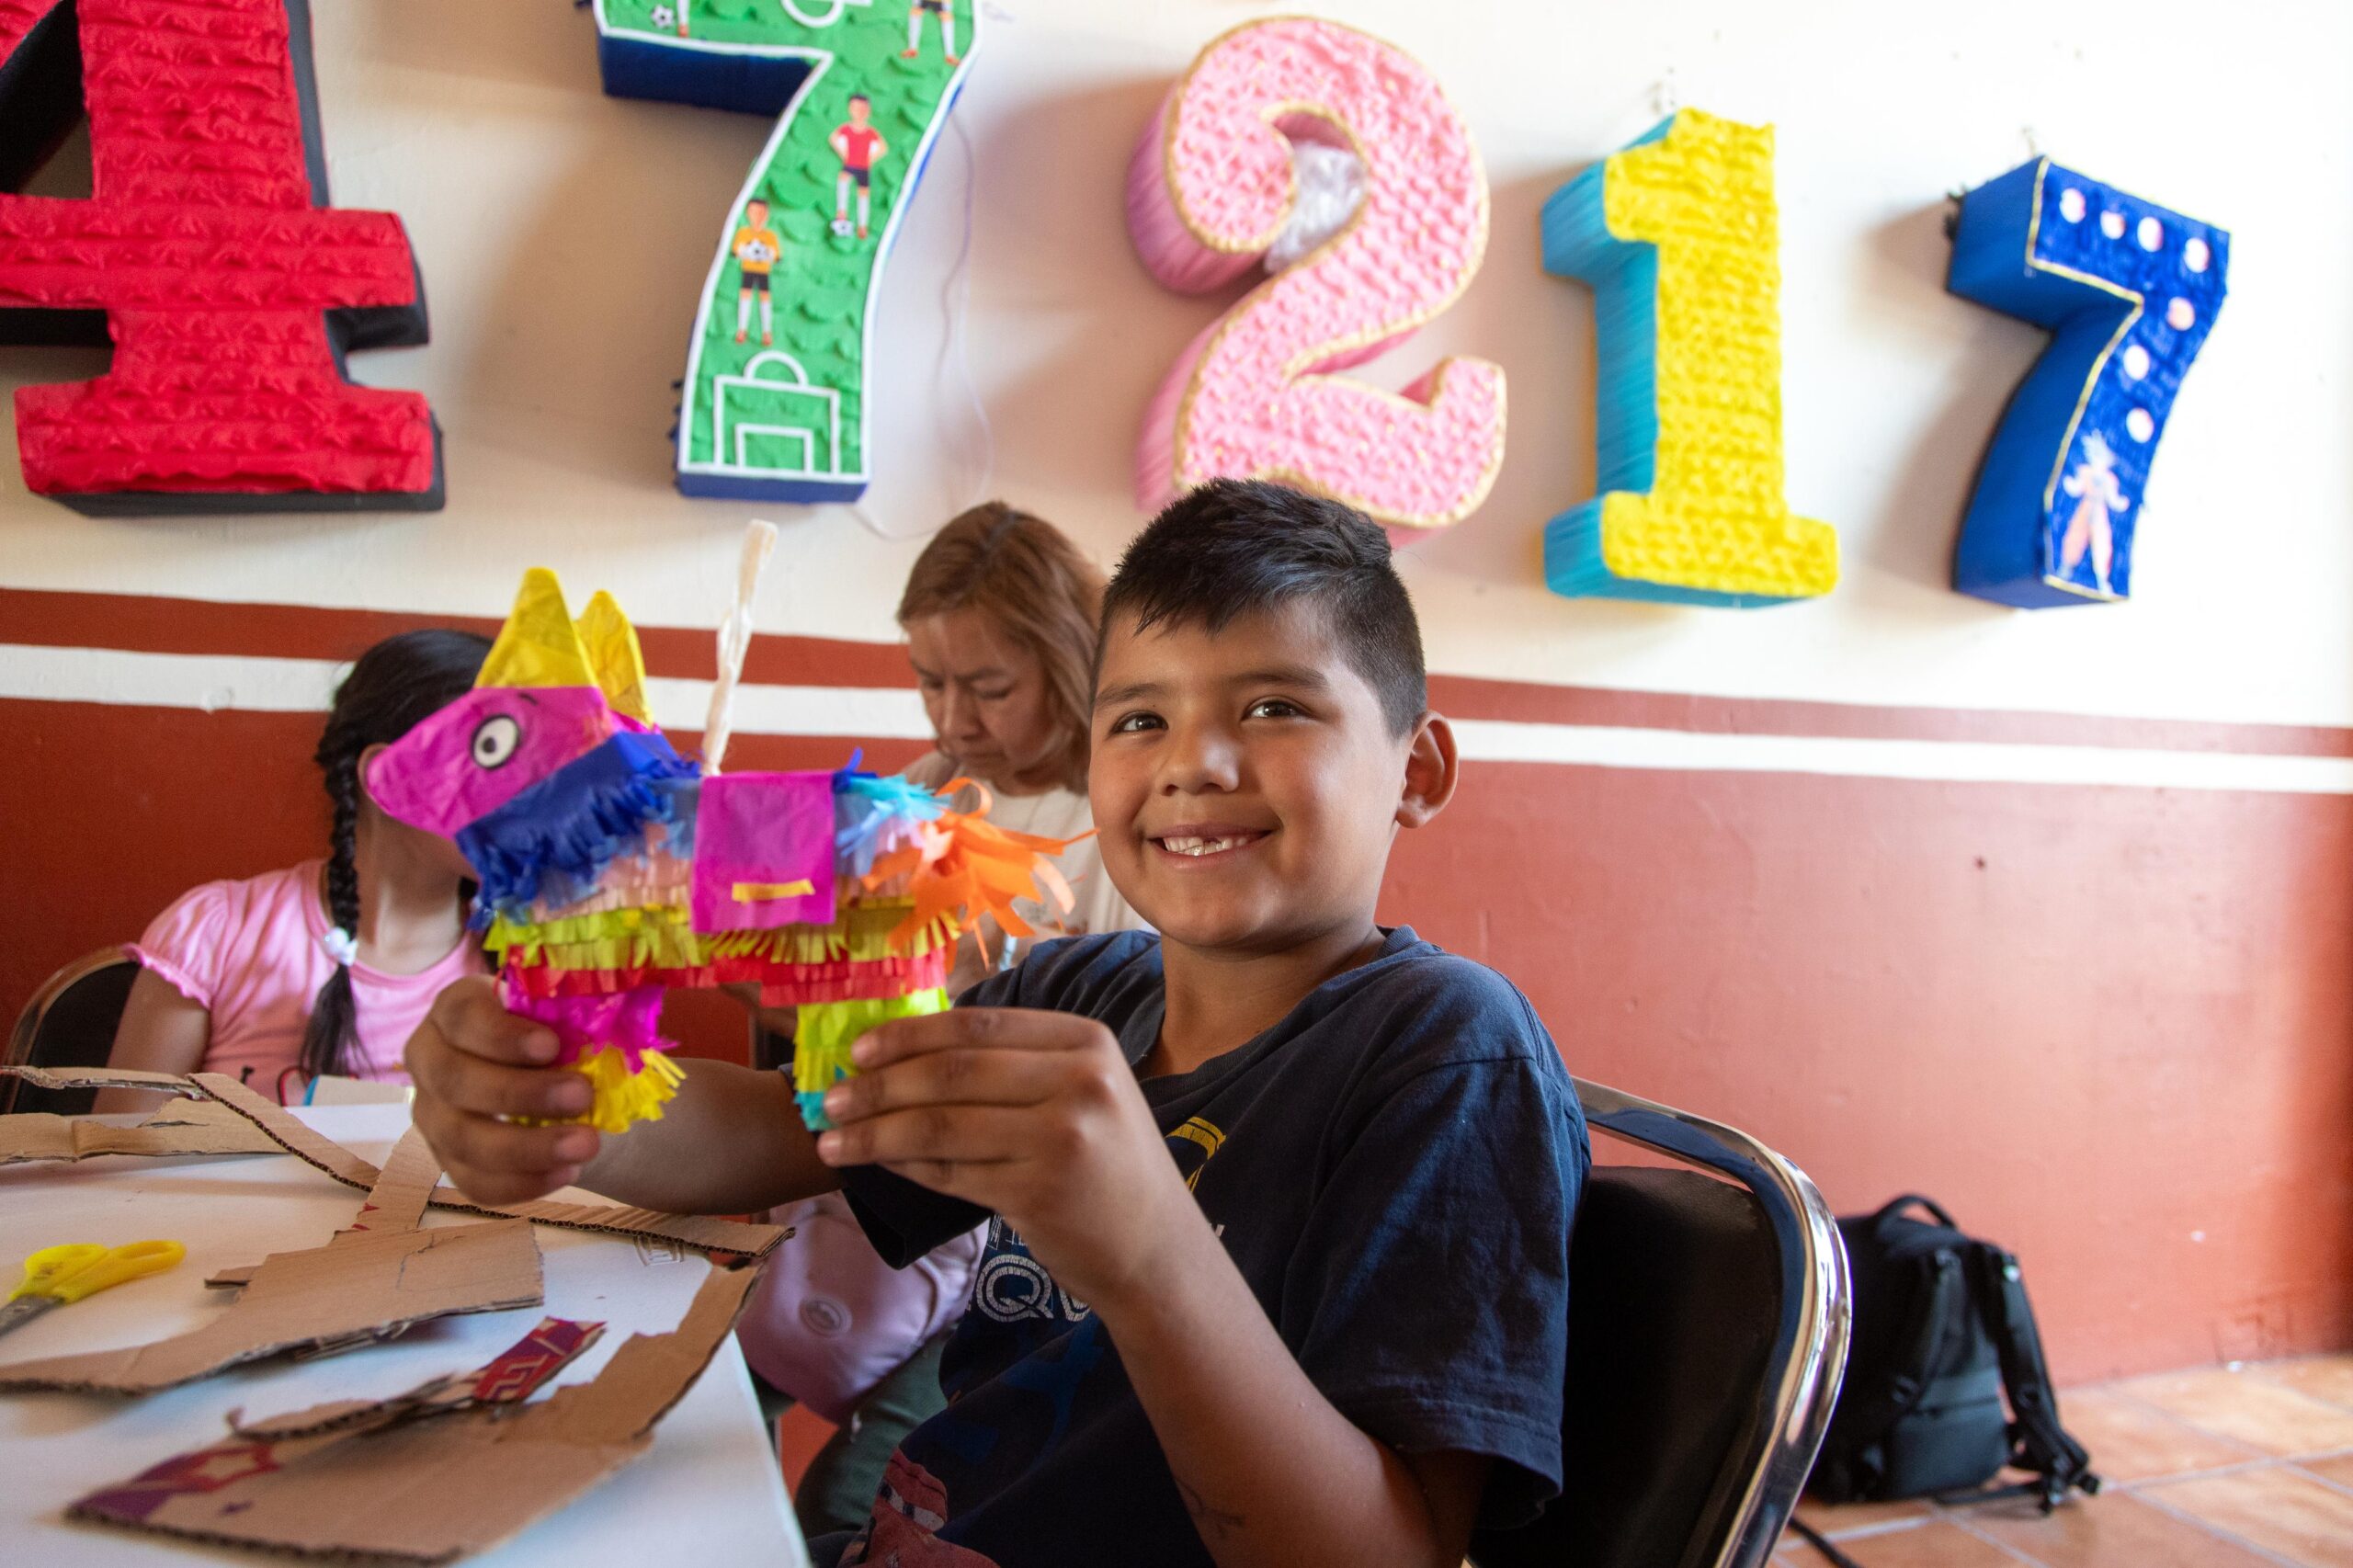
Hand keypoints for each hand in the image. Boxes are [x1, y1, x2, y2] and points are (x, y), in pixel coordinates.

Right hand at [404, 975, 601, 1203]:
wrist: (539, 1071)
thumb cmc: (551, 1027)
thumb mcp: (561, 1007)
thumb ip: (579, 1006)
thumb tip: (622, 1018)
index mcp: (454, 1009)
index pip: (463, 1016)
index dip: (503, 1035)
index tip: (553, 1046)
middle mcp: (429, 1060)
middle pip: (455, 1081)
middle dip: (520, 1093)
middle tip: (582, 1096)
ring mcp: (432, 1114)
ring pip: (461, 1139)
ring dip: (527, 1147)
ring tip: (586, 1144)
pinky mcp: (447, 1158)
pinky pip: (473, 1181)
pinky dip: (522, 1183)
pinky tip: (567, 1172)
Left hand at [813, 1008, 1197, 1310]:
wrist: (1156, 1248)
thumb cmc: (1108, 1165)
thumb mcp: (1085, 1092)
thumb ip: (1017, 1066)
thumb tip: (908, 1051)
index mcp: (1086, 1041)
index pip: (977, 1025)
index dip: (908, 1035)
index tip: (858, 1050)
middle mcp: (1079, 1081)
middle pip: (951, 1072)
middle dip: (878, 1085)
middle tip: (829, 1099)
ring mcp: (1061, 1137)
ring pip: (940, 1125)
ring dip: (875, 1132)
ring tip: (832, 1139)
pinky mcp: (1039, 1191)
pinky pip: (950, 1173)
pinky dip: (907, 1167)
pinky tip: (880, 1165)